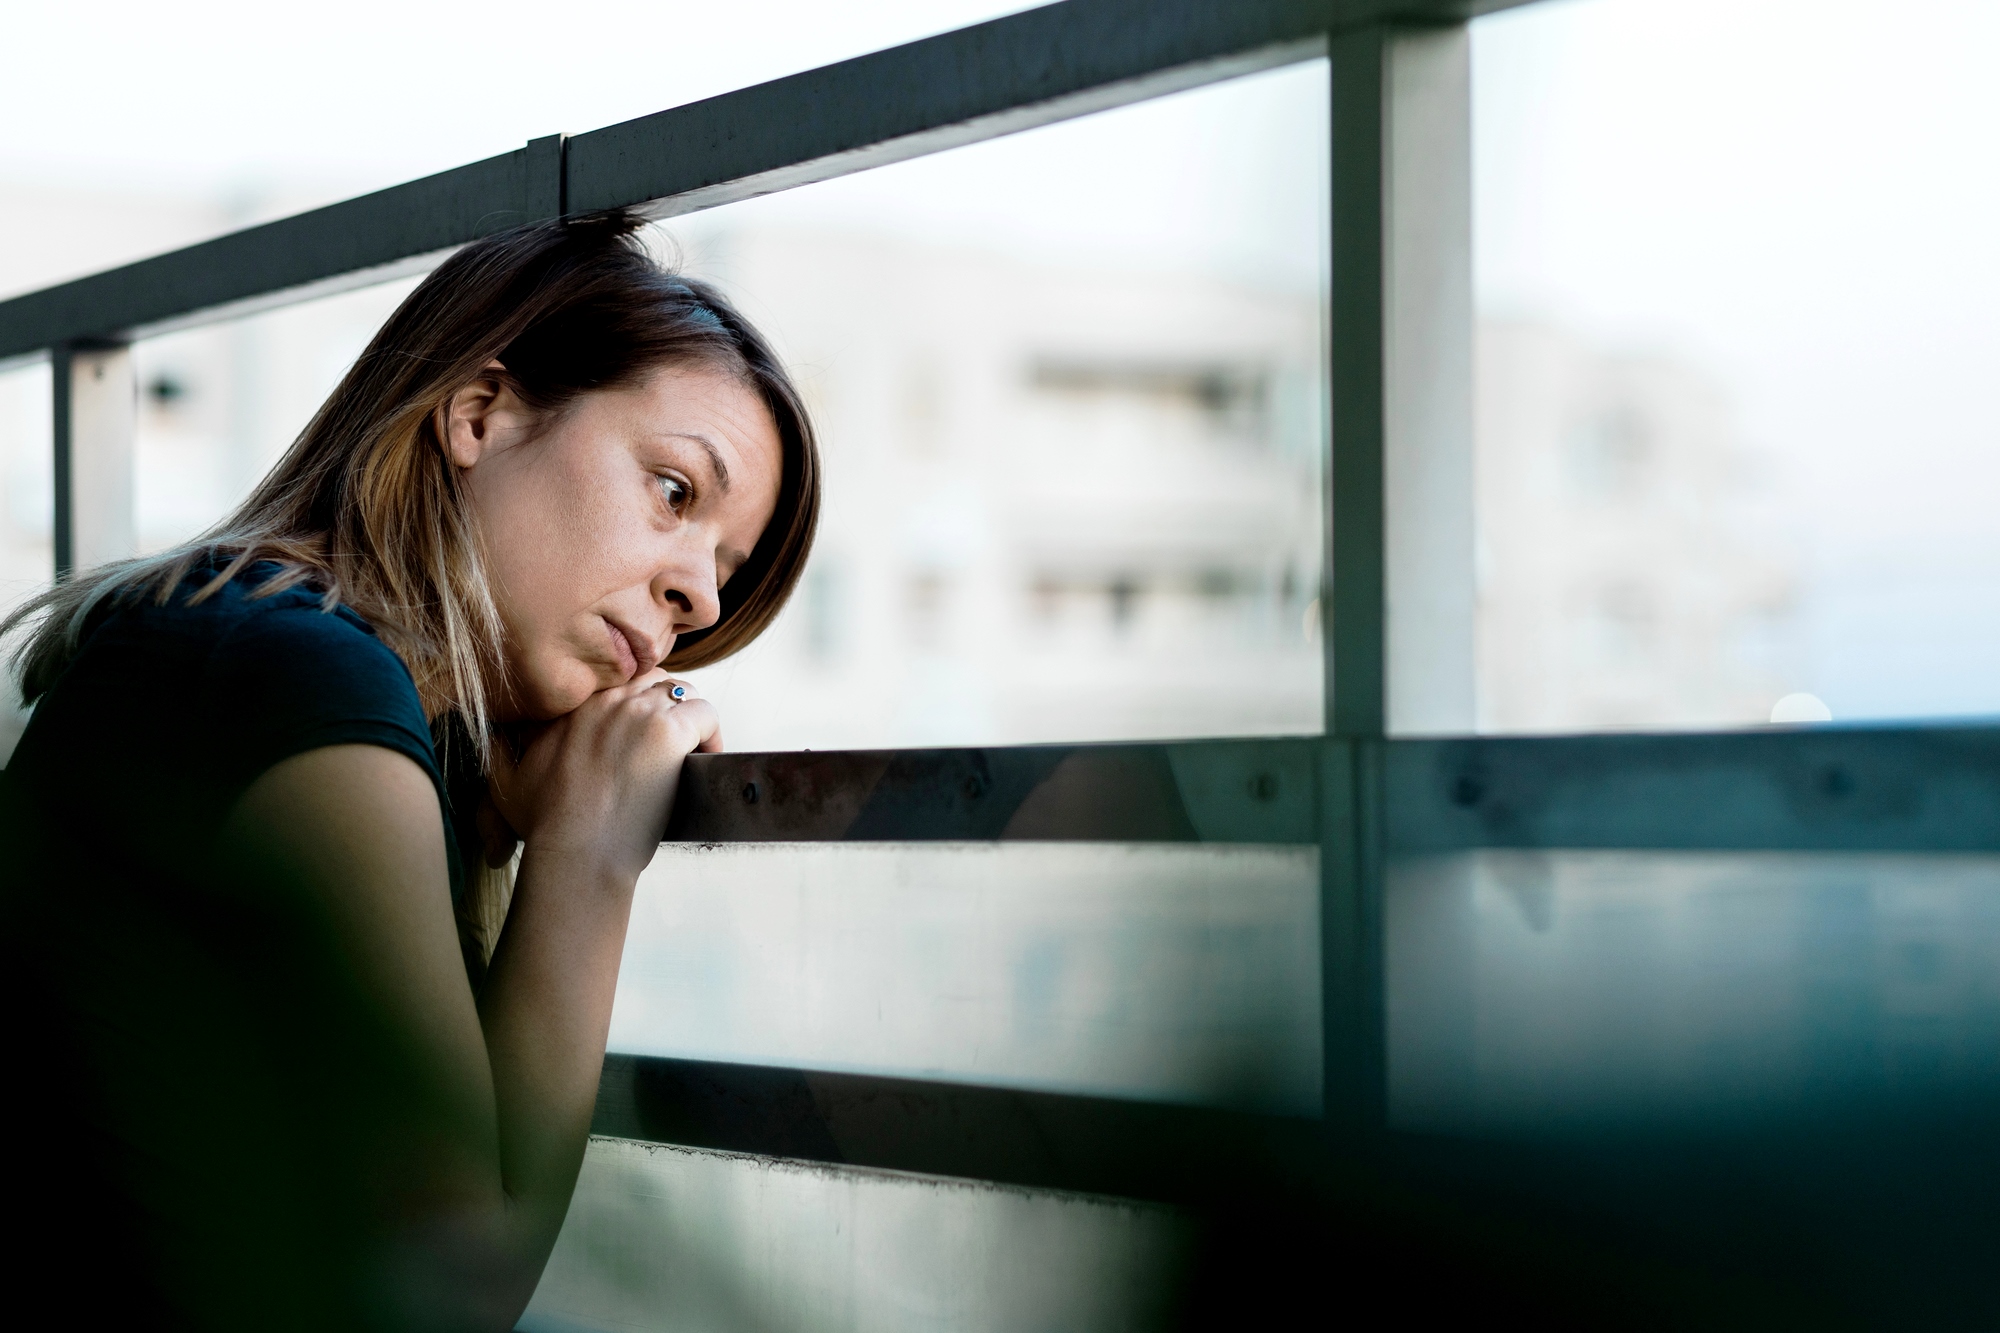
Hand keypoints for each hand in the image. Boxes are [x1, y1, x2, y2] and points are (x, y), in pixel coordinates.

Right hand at [486, 670, 720, 883]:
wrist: (575, 851)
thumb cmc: (544, 827)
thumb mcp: (504, 782)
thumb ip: (497, 752)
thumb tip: (493, 739)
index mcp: (571, 706)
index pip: (617, 680)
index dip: (636, 702)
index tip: (641, 733)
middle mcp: (605, 700)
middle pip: (653, 680)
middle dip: (667, 706)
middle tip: (672, 742)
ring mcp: (637, 713)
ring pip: (683, 693)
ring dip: (691, 719)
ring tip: (692, 751)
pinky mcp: (668, 733)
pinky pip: (706, 714)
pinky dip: (712, 734)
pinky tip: (706, 759)